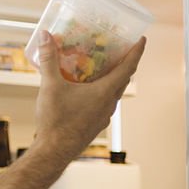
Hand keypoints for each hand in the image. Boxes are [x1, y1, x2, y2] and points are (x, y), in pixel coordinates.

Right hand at [33, 31, 145, 160]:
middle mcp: (109, 104)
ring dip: (111, 80)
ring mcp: (103, 116)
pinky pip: (103, 104)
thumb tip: (45, 36)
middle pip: (123, 79)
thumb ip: (49, 59)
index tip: (142, 39)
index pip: (128, 67)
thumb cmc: (56, 120)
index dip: (137, 51)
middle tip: (119, 51)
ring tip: (100, 69)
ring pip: (113, 93)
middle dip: (123, 64)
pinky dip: (100, 93)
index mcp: (105, 92)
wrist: (53, 152)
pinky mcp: (95, 125)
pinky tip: (85, 92)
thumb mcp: (50, 86)